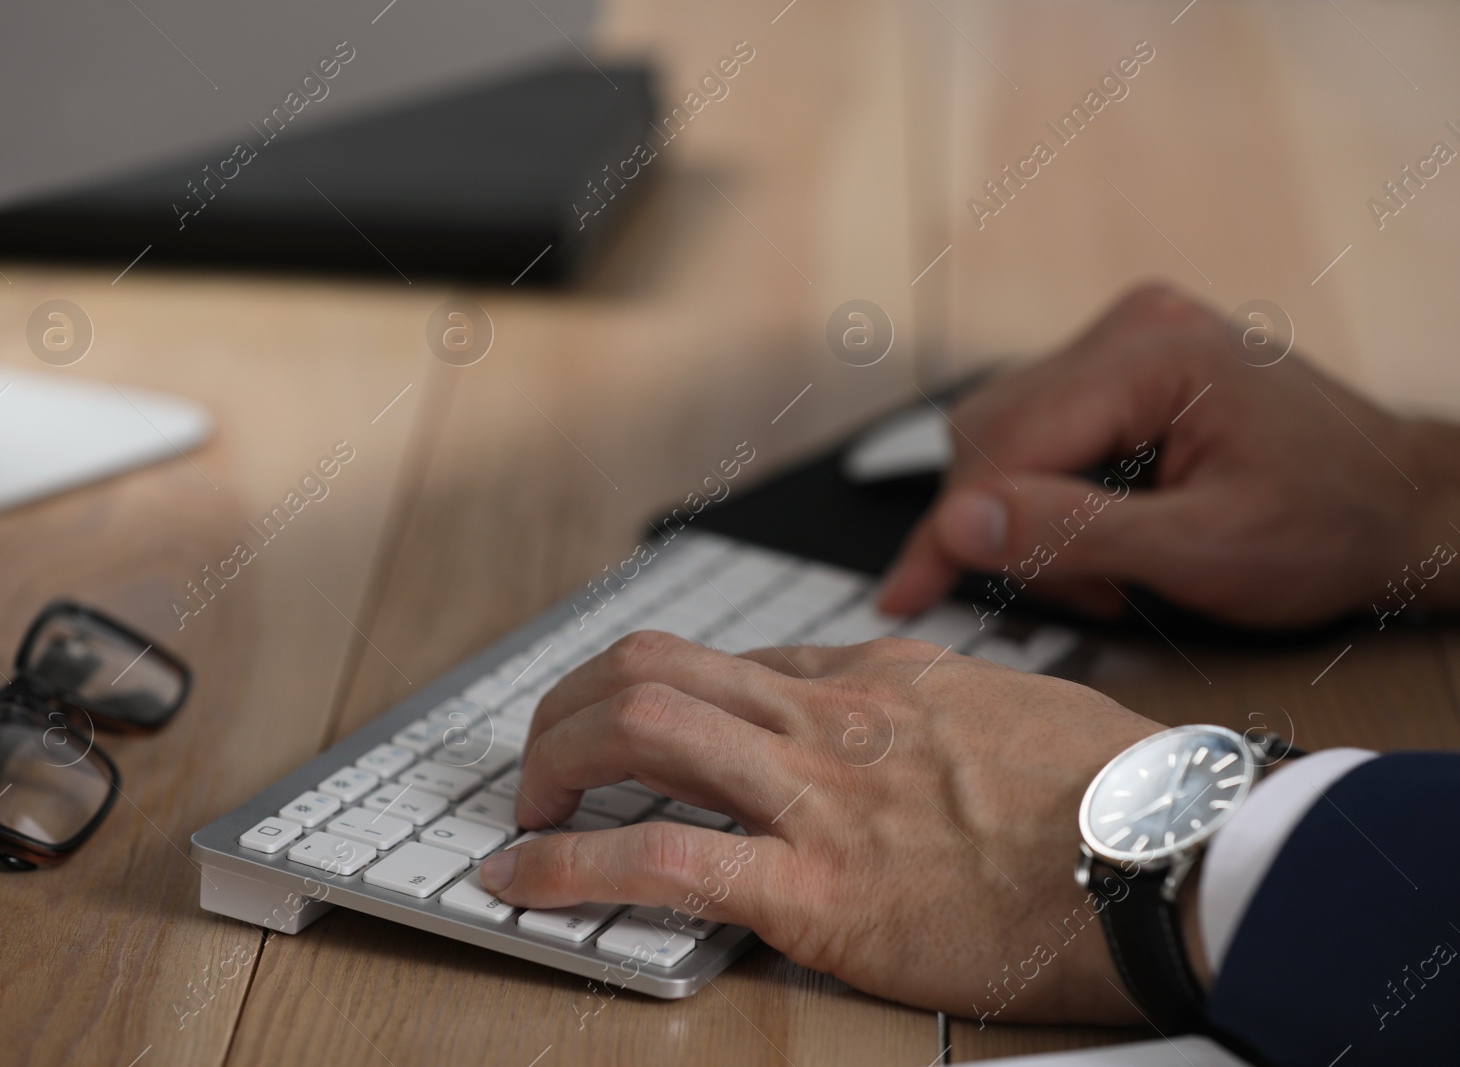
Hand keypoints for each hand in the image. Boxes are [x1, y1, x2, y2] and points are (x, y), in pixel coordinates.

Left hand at [482, 629, 1161, 1023]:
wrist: (1174, 852)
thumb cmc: (1119, 790)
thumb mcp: (1021, 711)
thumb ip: (948, 708)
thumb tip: (925, 724)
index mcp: (881, 679)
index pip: (734, 662)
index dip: (660, 694)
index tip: (632, 725)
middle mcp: (832, 718)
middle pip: (655, 669)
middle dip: (577, 706)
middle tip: (553, 757)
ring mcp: (817, 794)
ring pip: (638, 729)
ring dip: (556, 764)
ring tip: (528, 808)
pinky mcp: (818, 885)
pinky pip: (659, 861)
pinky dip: (568, 867)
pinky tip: (521, 880)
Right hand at [877, 284, 1459, 627]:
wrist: (1407, 504)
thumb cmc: (1333, 526)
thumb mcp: (1206, 549)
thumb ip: (1075, 534)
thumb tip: (958, 523)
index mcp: (1152, 356)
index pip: (1001, 447)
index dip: (948, 532)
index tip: (903, 598)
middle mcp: (1131, 329)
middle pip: (990, 435)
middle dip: (1006, 528)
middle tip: (1078, 594)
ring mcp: (1128, 339)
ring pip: (1005, 435)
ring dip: (1030, 517)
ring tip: (1109, 570)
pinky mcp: (1127, 365)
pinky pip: (1040, 430)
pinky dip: (1055, 497)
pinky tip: (1111, 533)